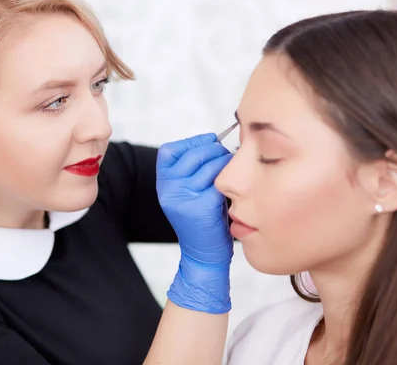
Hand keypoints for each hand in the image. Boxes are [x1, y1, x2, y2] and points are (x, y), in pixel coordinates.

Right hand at [156, 133, 232, 312]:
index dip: (190, 142)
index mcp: (163, 185)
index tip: (208, 141)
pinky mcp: (202, 207)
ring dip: (224, 161)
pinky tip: (234, 184)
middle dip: (213, 149)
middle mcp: (169, 191)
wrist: (204, 255)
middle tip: (225, 156)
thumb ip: (191, 170)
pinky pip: (219, 181)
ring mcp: (184, 199)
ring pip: (208, 165)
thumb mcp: (186, 193)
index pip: (169, 151)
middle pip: (192, 154)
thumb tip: (213, 140)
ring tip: (231, 169)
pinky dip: (230, 178)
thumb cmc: (202, 221)